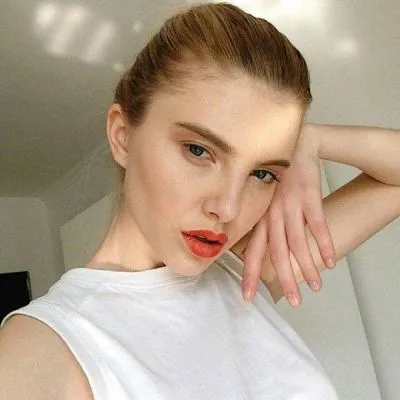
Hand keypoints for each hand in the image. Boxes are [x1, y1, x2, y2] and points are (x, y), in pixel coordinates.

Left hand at [242, 124, 336, 306]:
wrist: (295, 147)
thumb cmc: (279, 179)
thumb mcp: (264, 201)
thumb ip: (264, 226)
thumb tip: (263, 252)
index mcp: (260, 217)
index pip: (251, 250)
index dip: (249, 274)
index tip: (248, 296)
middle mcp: (272, 214)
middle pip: (276, 252)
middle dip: (283, 279)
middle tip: (293, 302)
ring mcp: (290, 205)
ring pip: (297, 242)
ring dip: (308, 267)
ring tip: (316, 287)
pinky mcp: (309, 196)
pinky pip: (317, 225)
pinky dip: (323, 244)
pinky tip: (330, 262)